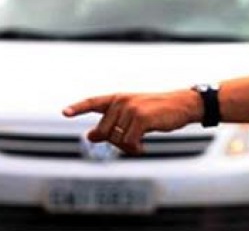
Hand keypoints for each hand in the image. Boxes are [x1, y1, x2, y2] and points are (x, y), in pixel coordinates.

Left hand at [62, 89, 201, 154]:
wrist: (183, 105)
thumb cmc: (160, 110)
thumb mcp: (134, 114)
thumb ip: (112, 123)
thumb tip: (90, 136)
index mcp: (119, 98)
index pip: (94, 102)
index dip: (79, 107)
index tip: (65, 112)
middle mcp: (123, 101)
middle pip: (105, 130)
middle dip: (115, 142)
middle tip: (131, 144)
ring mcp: (131, 108)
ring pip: (116, 139)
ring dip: (127, 148)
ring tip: (139, 146)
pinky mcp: (141, 118)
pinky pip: (129, 142)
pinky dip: (135, 150)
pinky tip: (143, 148)